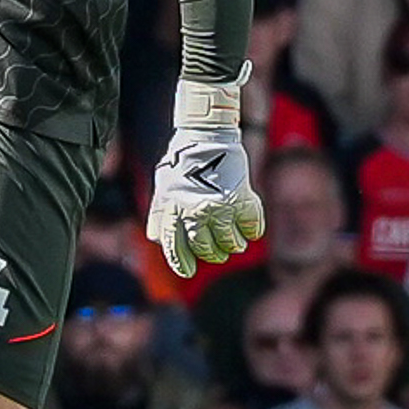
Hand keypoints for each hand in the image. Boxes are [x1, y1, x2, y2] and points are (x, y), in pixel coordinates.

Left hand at [146, 75, 265, 276]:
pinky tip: (249, 228)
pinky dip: (252, 230)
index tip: (188, 271)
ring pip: (231, 243)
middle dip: (212, 253)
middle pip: (207, 249)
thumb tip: (156, 239)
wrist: (206, 137)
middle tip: (217, 251)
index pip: (176, 249)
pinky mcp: (242, 199)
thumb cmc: (181, 164)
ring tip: (234, 240)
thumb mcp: (162, 189)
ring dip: (233, 244)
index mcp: (174, 212)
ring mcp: (221, 207)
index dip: (183, 264)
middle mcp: (196, 213)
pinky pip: (252, 228)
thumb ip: (159, 216)